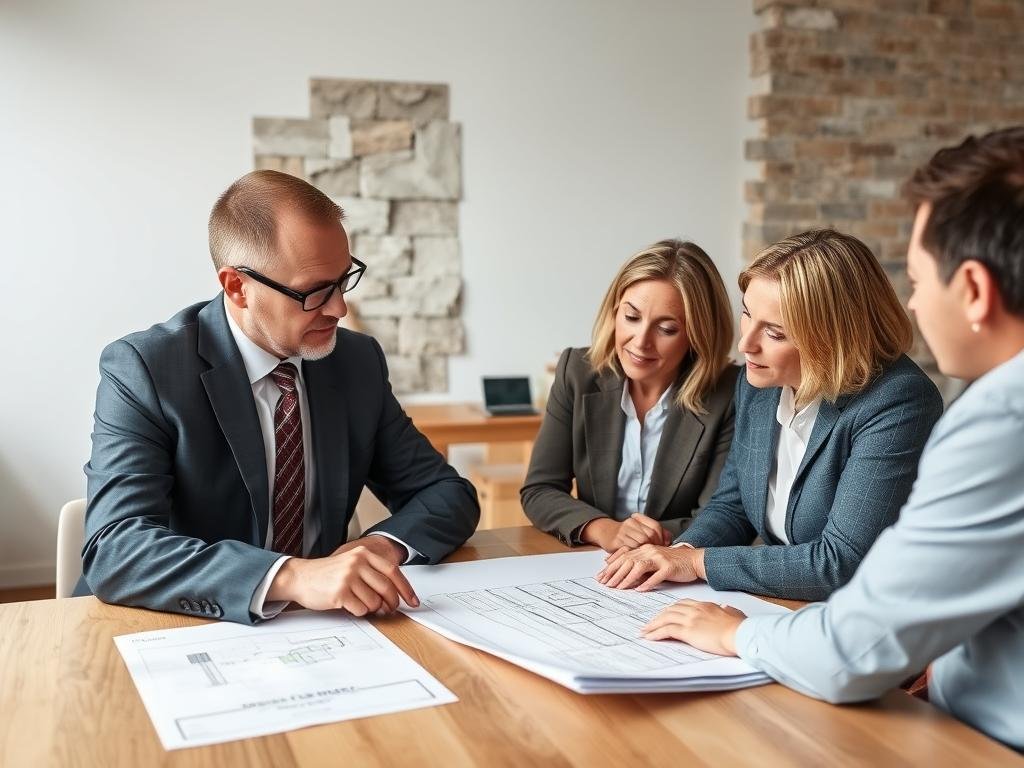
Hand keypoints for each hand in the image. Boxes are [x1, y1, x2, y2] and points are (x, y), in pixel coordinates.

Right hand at [268, 537, 418, 615]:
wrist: (300, 577)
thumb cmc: (328, 574)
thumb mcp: (352, 565)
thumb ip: (372, 574)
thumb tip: (396, 595)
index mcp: (363, 554)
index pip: (393, 571)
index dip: (406, 588)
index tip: (413, 601)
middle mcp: (357, 562)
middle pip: (387, 588)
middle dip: (392, 603)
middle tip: (391, 609)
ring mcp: (348, 577)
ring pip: (374, 602)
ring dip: (371, 608)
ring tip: (359, 602)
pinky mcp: (340, 593)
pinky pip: (361, 609)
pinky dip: (358, 611)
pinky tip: (348, 605)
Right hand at [580, 514, 670, 551]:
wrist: (604, 532)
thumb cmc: (625, 534)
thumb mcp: (638, 530)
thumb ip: (654, 533)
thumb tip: (669, 539)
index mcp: (637, 520)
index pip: (655, 527)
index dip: (661, 537)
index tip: (664, 546)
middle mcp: (630, 524)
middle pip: (649, 535)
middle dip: (655, 546)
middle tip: (658, 555)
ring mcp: (622, 533)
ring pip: (640, 543)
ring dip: (647, 552)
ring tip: (651, 559)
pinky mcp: (616, 542)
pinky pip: (629, 551)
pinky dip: (636, 557)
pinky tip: (640, 561)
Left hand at [596, 543, 703, 590]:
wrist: (693, 560)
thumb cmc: (673, 562)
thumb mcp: (653, 560)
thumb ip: (639, 564)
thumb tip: (623, 573)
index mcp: (644, 549)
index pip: (623, 557)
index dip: (610, 567)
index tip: (600, 576)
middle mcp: (650, 551)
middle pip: (628, 561)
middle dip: (614, 573)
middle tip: (605, 583)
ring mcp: (660, 559)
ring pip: (639, 567)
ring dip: (627, 578)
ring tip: (618, 587)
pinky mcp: (669, 567)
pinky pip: (656, 576)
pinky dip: (647, 583)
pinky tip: (639, 589)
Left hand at [641, 599, 745, 655]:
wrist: (741, 634)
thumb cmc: (740, 627)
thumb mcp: (733, 614)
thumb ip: (727, 611)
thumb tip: (726, 609)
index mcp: (705, 605)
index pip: (682, 604)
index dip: (671, 609)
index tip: (664, 614)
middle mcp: (695, 609)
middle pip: (670, 610)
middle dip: (658, 616)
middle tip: (650, 623)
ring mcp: (690, 619)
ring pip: (665, 618)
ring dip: (652, 625)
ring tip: (644, 631)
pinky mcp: (688, 631)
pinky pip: (666, 630)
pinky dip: (656, 633)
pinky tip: (650, 637)